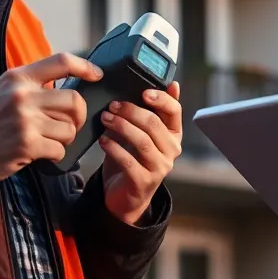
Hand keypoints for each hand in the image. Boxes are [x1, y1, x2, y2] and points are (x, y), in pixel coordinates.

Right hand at [0, 52, 102, 184]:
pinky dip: (55, 154)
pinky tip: (40, 153)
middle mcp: (23, 95)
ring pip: (69, 128)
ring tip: (48, 140)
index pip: (61, 62)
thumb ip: (29, 86)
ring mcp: (26, 120)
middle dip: (78, 116)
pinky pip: (59, 149)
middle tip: (70, 124)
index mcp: (18, 77)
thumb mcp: (0, 90)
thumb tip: (60, 86)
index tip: (97, 75)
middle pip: (75, 101)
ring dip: (64, 138)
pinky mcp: (28, 144)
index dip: (85, 66)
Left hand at [99, 82, 182, 224]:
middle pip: (154, 124)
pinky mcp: (144, 181)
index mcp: (174, 134)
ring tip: (105, 119)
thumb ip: (152, 110)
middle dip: (131, 111)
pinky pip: (128, 161)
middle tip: (112, 105)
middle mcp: (172, 150)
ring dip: (121, 127)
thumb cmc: (133, 157)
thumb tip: (171, 84)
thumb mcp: (143, 132)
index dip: (161, 99)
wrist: (125, 194)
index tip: (143, 91)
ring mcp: (160, 167)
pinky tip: (102, 140)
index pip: (175, 111)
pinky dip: (113, 148)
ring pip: (142, 141)